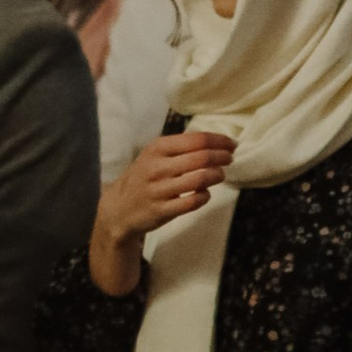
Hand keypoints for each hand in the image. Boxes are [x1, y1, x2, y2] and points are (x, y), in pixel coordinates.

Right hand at [90, 133, 236, 292]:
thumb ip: (180, 147)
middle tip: (229, 158)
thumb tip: (216, 142)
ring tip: (220, 174)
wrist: (119, 208)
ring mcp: (159, 190)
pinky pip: (194, 202)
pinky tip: (205, 193)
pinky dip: (205, 196)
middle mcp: (157, 167)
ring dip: (217, 176)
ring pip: (200, 180)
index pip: (196, 140)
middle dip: (222, 157)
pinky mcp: (162, 211)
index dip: (219, 141)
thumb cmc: (143, 177)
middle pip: (202, 158)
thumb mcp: (154, 155)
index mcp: (157, 149)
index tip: (231, 144)